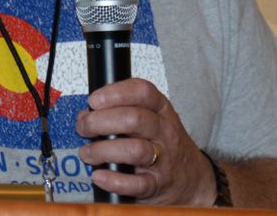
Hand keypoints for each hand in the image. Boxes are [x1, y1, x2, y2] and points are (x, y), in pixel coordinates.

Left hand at [75, 78, 214, 205]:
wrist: (193, 179)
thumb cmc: (163, 144)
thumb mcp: (152, 119)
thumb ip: (121, 111)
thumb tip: (86, 114)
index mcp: (161, 110)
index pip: (142, 92)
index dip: (114, 93)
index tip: (94, 100)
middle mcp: (164, 132)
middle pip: (133, 119)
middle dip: (100, 121)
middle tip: (84, 127)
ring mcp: (163, 159)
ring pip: (134, 150)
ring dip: (103, 150)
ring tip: (87, 153)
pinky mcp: (157, 185)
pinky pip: (136, 184)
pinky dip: (113, 181)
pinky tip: (99, 176)